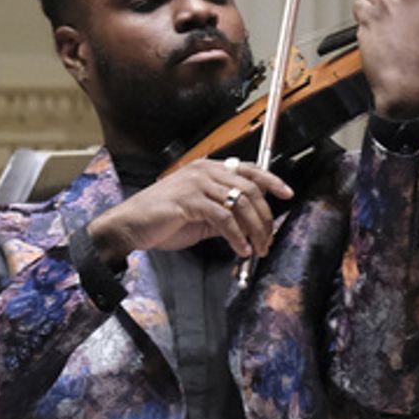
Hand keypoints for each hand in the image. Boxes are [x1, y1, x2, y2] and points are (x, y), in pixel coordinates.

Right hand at [87, 159, 292, 266]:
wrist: (130, 225)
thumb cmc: (161, 219)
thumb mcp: (199, 215)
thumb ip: (223, 214)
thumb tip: (247, 226)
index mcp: (208, 169)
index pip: (248, 169)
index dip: (271, 180)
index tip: (287, 194)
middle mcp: (204, 171)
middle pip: (250, 188)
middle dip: (265, 217)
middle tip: (267, 239)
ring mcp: (197, 184)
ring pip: (240, 203)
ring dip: (254, 229)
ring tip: (256, 248)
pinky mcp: (190, 202)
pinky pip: (224, 218)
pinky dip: (236, 236)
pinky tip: (239, 249)